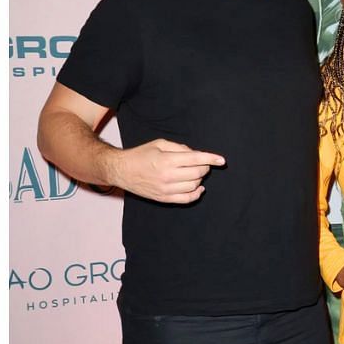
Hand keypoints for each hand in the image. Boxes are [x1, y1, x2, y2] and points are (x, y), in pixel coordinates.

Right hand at [108, 139, 224, 203]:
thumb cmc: (141, 154)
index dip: (211, 159)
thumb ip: (180, 148)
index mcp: (167, 160)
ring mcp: (165, 189)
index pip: (196, 159)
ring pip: (194, 185)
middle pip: (198, 173)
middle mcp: (167, 176)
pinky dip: (196, 194)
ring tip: (194, 172)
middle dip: (204, 166)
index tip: (222, 160)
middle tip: (201, 162)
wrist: (121, 170)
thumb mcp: (160, 144)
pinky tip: (199, 187)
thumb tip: (196, 155)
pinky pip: (186, 199)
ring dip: (199, 178)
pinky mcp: (163, 198)